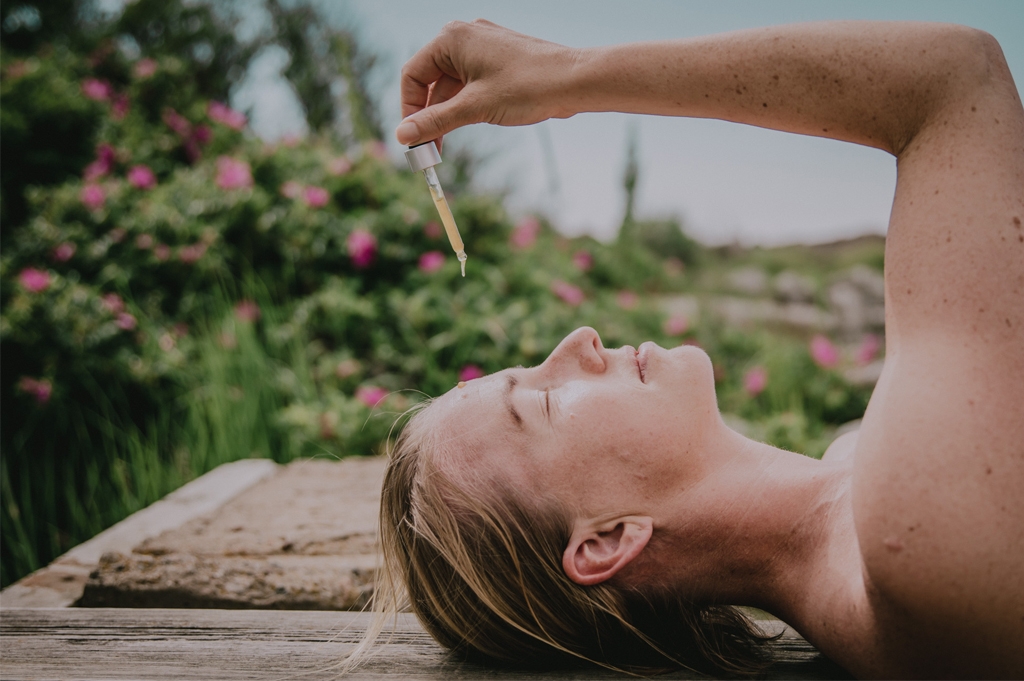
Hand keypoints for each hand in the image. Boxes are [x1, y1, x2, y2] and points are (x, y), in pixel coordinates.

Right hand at [396, 19, 577, 148]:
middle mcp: (464, 37)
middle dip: (427, 116)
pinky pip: (469, 84)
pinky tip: (465, 128)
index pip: (413, 75)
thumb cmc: (528, 86)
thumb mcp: (475, 108)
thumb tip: (402, 136)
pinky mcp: (498, 60)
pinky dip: (463, 107)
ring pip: (451, 85)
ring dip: (445, 115)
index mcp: (451, 39)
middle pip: (430, 81)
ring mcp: (482, 47)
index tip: (412, 139)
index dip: (408, 110)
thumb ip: (435, 121)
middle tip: (427, 150)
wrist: (574, 81)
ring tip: (443, 148)